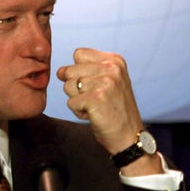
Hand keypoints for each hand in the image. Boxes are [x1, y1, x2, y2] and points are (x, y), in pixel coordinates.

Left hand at [56, 48, 162, 174]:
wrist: (129, 136)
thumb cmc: (115, 110)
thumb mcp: (110, 81)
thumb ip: (89, 69)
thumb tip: (60, 71)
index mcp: (114, 60)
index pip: (78, 54)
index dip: (79, 71)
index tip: (94, 85)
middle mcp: (111, 68)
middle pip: (70, 70)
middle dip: (76, 88)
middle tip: (96, 99)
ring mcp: (105, 82)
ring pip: (68, 86)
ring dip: (78, 100)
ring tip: (96, 107)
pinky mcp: (97, 98)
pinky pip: (70, 102)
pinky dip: (79, 112)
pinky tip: (95, 115)